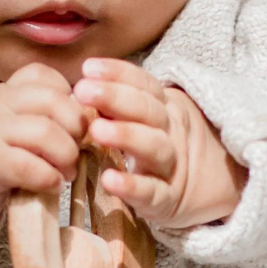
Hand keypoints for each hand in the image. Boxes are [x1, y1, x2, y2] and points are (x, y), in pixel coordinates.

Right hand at [0, 62, 93, 244]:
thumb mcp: (17, 126)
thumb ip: (48, 117)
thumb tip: (93, 122)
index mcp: (10, 90)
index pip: (48, 77)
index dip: (71, 101)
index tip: (73, 127)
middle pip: (56, 102)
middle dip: (77, 130)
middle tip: (77, 151)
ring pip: (46, 132)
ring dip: (66, 157)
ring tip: (66, 172)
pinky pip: (28, 165)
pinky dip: (49, 178)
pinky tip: (51, 185)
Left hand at [71, 58, 246, 229]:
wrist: (195, 188)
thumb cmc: (150, 145)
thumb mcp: (140, 120)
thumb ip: (112, 106)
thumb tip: (71, 93)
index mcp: (162, 108)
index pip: (144, 84)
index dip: (118, 74)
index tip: (88, 68)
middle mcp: (169, 132)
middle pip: (149, 110)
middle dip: (116, 97)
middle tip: (84, 90)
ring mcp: (170, 165)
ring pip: (155, 147)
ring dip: (126, 135)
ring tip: (97, 129)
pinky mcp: (166, 199)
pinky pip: (152, 192)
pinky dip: (132, 186)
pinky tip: (109, 179)